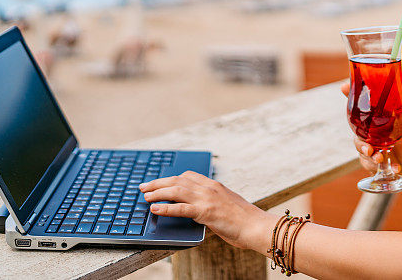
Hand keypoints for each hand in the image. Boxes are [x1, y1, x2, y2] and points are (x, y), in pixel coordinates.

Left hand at [139, 171, 275, 250]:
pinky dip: (165, 207)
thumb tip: (201, 211)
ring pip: (176, 190)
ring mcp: (207, 199)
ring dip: (158, 192)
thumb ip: (213, 204)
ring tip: (146, 196)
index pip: (188, 176)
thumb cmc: (245, 220)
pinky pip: (181, 208)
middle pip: (178, 180)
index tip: (160, 182)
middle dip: (158, 183)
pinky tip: (155, 209)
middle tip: (144, 187)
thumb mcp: (228, 206)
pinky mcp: (206, 212)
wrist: (257, 226)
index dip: (171, 179)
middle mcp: (209, 188)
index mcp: (215, 185)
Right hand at [341, 82, 401, 179]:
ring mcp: (370, 152)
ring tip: (382, 160)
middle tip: (369, 149)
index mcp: (374, 124)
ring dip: (371, 159)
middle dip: (361, 144)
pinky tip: (395, 169)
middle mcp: (368, 137)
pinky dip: (384, 169)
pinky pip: (373, 169)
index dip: (349, 97)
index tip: (343, 87)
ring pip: (363, 156)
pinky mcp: (373, 166)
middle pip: (356, 138)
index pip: (359, 110)